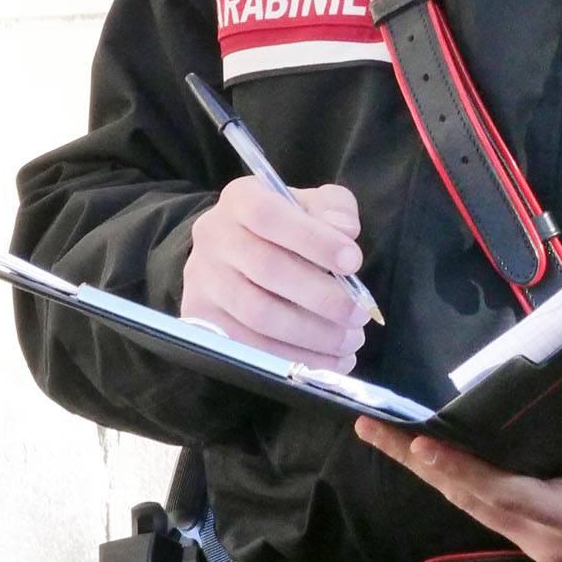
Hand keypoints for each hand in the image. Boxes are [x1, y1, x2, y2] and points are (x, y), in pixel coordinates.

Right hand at [181, 177, 370, 368]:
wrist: (233, 252)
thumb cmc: (285, 226)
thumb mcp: (312, 204)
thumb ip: (333, 208)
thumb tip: (344, 231)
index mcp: (241, 200)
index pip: (270, 215)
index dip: (314, 240)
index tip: (353, 262)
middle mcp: (214, 237)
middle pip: (266, 270)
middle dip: (321, 297)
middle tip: (358, 315)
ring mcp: (203, 281)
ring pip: (258, 314)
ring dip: (311, 334)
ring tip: (349, 342)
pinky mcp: (202, 320)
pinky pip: (248, 346)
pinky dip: (292, 358)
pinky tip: (327, 362)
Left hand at [356, 345, 561, 561]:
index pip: (503, 490)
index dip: (461, 469)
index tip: (422, 444)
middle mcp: (540, 533)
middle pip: (466, 498)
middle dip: (418, 463)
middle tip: (375, 427)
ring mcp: (532, 537)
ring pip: (466, 503)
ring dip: (424, 471)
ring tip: (384, 436)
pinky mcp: (530, 531)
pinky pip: (479, 504)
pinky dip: (449, 479)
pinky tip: (425, 457)